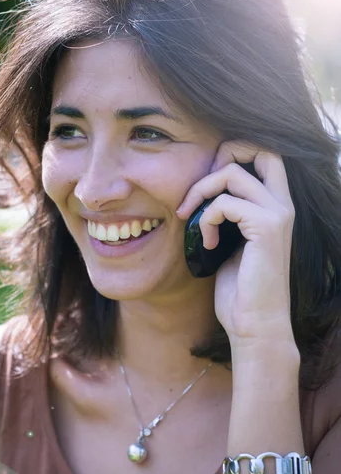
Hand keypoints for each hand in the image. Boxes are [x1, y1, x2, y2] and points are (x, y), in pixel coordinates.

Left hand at [177, 141, 296, 348]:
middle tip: (199, 186)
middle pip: (260, 149)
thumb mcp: (233, 244)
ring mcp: (277, 215)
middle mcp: (283, 205)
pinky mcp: (265, 228)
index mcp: (277, 207)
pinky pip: (224, 203)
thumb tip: (203, 196)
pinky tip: (207, 242)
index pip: (267, 156)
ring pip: (233, 172)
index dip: (235, 153)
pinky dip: (205, 218)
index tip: (207, 181)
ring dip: (201, 191)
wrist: (255, 324)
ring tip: (190, 217)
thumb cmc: (241, 290)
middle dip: (224, 154)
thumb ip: (229, 216)